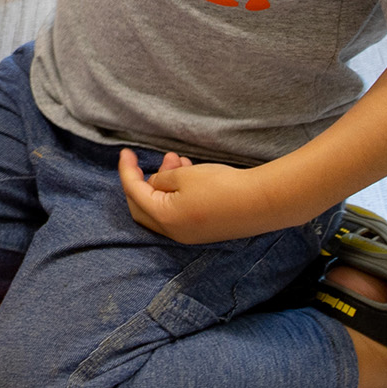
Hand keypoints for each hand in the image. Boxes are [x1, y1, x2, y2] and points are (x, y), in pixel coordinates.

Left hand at [116, 149, 280, 244]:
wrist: (260, 203)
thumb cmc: (221, 186)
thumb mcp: (184, 176)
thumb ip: (162, 179)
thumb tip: (153, 184)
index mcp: (163, 218)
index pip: (134, 192)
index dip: (127, 170)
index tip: (125, 152)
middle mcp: (173, 232)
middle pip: (143, 207)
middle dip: (142, 182)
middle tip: (149, 161)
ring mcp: (189, 235)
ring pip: (163, 209)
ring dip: (163, 184)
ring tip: (176, 160)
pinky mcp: (204, 231)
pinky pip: (179, 213)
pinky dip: (176, 194)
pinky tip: (188, 173)